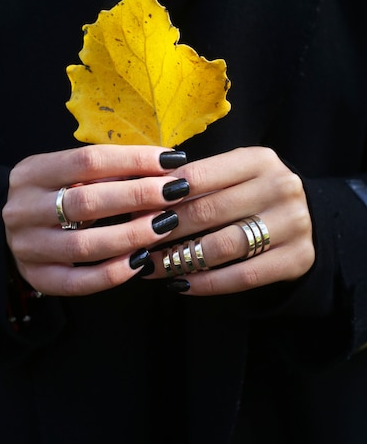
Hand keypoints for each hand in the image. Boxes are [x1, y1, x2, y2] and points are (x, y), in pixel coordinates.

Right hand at [2, 144, 188, 294]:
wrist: (18, 227)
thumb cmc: (56, 193)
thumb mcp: (68, 172)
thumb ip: (106, 170)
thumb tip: (163, 165)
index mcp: (32, 172)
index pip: (88, 160)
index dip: (133, 160)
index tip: (169, 160)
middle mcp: (23, 209)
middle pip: (86, 202)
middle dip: (138, 196)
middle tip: (174, 192)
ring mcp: (27, 247)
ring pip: (84, 245)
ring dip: (131, 235)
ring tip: (165, 225)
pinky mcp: (37, 277)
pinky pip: (79, 282)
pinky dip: (113, 273)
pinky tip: (141, 260)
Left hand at [144, 147, 314, 294]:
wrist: (307, 218)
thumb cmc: (253, 194)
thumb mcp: (233, 174)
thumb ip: (198, 180)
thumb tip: (143, 194)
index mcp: (259, 159)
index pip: (199, 176)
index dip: (162, 195)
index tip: (136, 210)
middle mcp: (281, 186)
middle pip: (208, 211)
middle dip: (166, 229)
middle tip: (136, 241)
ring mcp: (294, 223)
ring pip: (224, 246)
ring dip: (180, 259)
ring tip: (152, 266)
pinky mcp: (298, 258)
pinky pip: (243, 276)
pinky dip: (207, 283)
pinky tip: (181, 284)